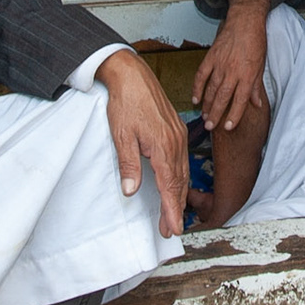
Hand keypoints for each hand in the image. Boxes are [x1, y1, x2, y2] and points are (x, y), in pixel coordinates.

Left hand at [99, 48, 188, 237]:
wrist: (131, 75)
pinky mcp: (175, 130)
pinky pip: (182, 160)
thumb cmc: (125, 102)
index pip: (169, 186)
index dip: (171, 210)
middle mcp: (175, 143)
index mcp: (163, 146)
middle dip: (175, 208)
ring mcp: (177, 136)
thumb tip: (131, 191)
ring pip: (182, 172)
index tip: (173, 228)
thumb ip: (129, 165)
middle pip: (179, 183)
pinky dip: (180, 177)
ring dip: (178, 194)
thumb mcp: (122, 136)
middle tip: (171, 229)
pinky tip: (176, 184)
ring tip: (173, 213)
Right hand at [191, 0, 269, 131]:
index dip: (234, 115)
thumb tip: (256, 104)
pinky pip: (202, 75)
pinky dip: (197, 88)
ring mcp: (220, 64)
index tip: (228, 127)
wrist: (245, 20)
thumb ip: (256, 86)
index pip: (240, 100)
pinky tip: (196, 98)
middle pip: (223, 98)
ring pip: (211, 89)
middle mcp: (233, 71)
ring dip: (207, 105)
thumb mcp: (261, 65)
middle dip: (216, 114)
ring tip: (204, 117)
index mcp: (248, 75)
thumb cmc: (256, 42)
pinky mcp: (211, 57)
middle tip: (210, 127)